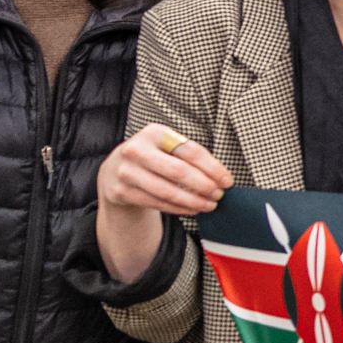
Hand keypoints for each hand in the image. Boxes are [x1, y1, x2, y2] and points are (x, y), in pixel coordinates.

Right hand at [99, 123, 232, 216]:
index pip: (190, 150)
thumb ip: (189, 156)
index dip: (212, 167)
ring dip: (193, 201)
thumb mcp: (166, 146)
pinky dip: (179, 208)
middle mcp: (136, 150)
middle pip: (179, 171)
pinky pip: (157, 203)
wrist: (115, 169)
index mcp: (154, 133)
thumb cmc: (153, 156)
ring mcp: (126, 172)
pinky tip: (193, 209)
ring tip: (210, 205)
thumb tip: (221, 177)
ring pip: (168, 191)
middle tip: (219, 195)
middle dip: (204, 186)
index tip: (227, 180)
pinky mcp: (121, 192)